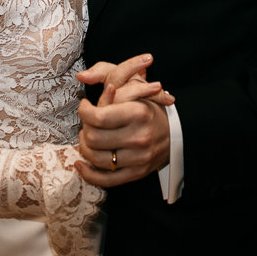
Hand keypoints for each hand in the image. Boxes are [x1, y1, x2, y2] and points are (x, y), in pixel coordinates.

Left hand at [74, 54, 173, 187]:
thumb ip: (108, 77)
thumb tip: (83, 76)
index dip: (84, 111)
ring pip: (96, 159)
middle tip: (87, 123)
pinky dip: (88, 174)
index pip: (98, 117)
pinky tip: (80, 164)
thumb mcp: (132, 85)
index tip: (84, 106)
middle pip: (93, 139)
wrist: (176, 133)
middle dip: (84, 129)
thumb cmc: (148, 107)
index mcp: (138, 113)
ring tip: (87, 138)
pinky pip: (105, 180)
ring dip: (84, 148)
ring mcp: (138, 158)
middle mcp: (139, 137)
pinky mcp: (136, 174)